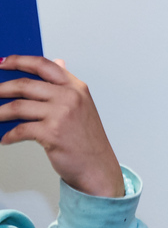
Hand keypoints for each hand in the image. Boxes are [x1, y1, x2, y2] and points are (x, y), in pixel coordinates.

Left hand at [0, 56, 123, 197]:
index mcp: (76, 88)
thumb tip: (58, 62)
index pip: (44, 65)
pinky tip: (6, 138)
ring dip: (0, 112)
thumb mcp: (82, 106)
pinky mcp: (51, 133)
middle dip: (2, 88)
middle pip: (25, 85)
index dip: (20, 61)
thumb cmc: (88, 140)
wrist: (97, 167)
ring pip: (18, 106)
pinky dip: (9, 135)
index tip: (3, 63)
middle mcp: (70, 98)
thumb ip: (66, 84)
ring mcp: (61, 115)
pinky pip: (20, 130)